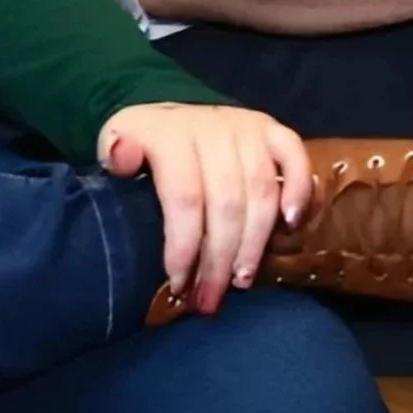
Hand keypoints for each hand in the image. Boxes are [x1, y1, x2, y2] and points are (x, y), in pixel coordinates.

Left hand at [97, 103, 310, 315]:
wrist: (166, 115)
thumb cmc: (141, 145)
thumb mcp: (114, 145)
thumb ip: (115, 156)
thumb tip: (121, 154)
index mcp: (168, 133)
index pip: (184, 196)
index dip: (184, 246)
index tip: (178, 284)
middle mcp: (211, 127)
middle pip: (226, 202)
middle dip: (219, 259)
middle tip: (210, 298)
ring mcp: (245, 126)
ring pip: (261, 190)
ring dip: (254, 242)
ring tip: (241, 279)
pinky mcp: (271, 128)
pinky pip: (294, 156)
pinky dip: (298, 190)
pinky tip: (290, 225)